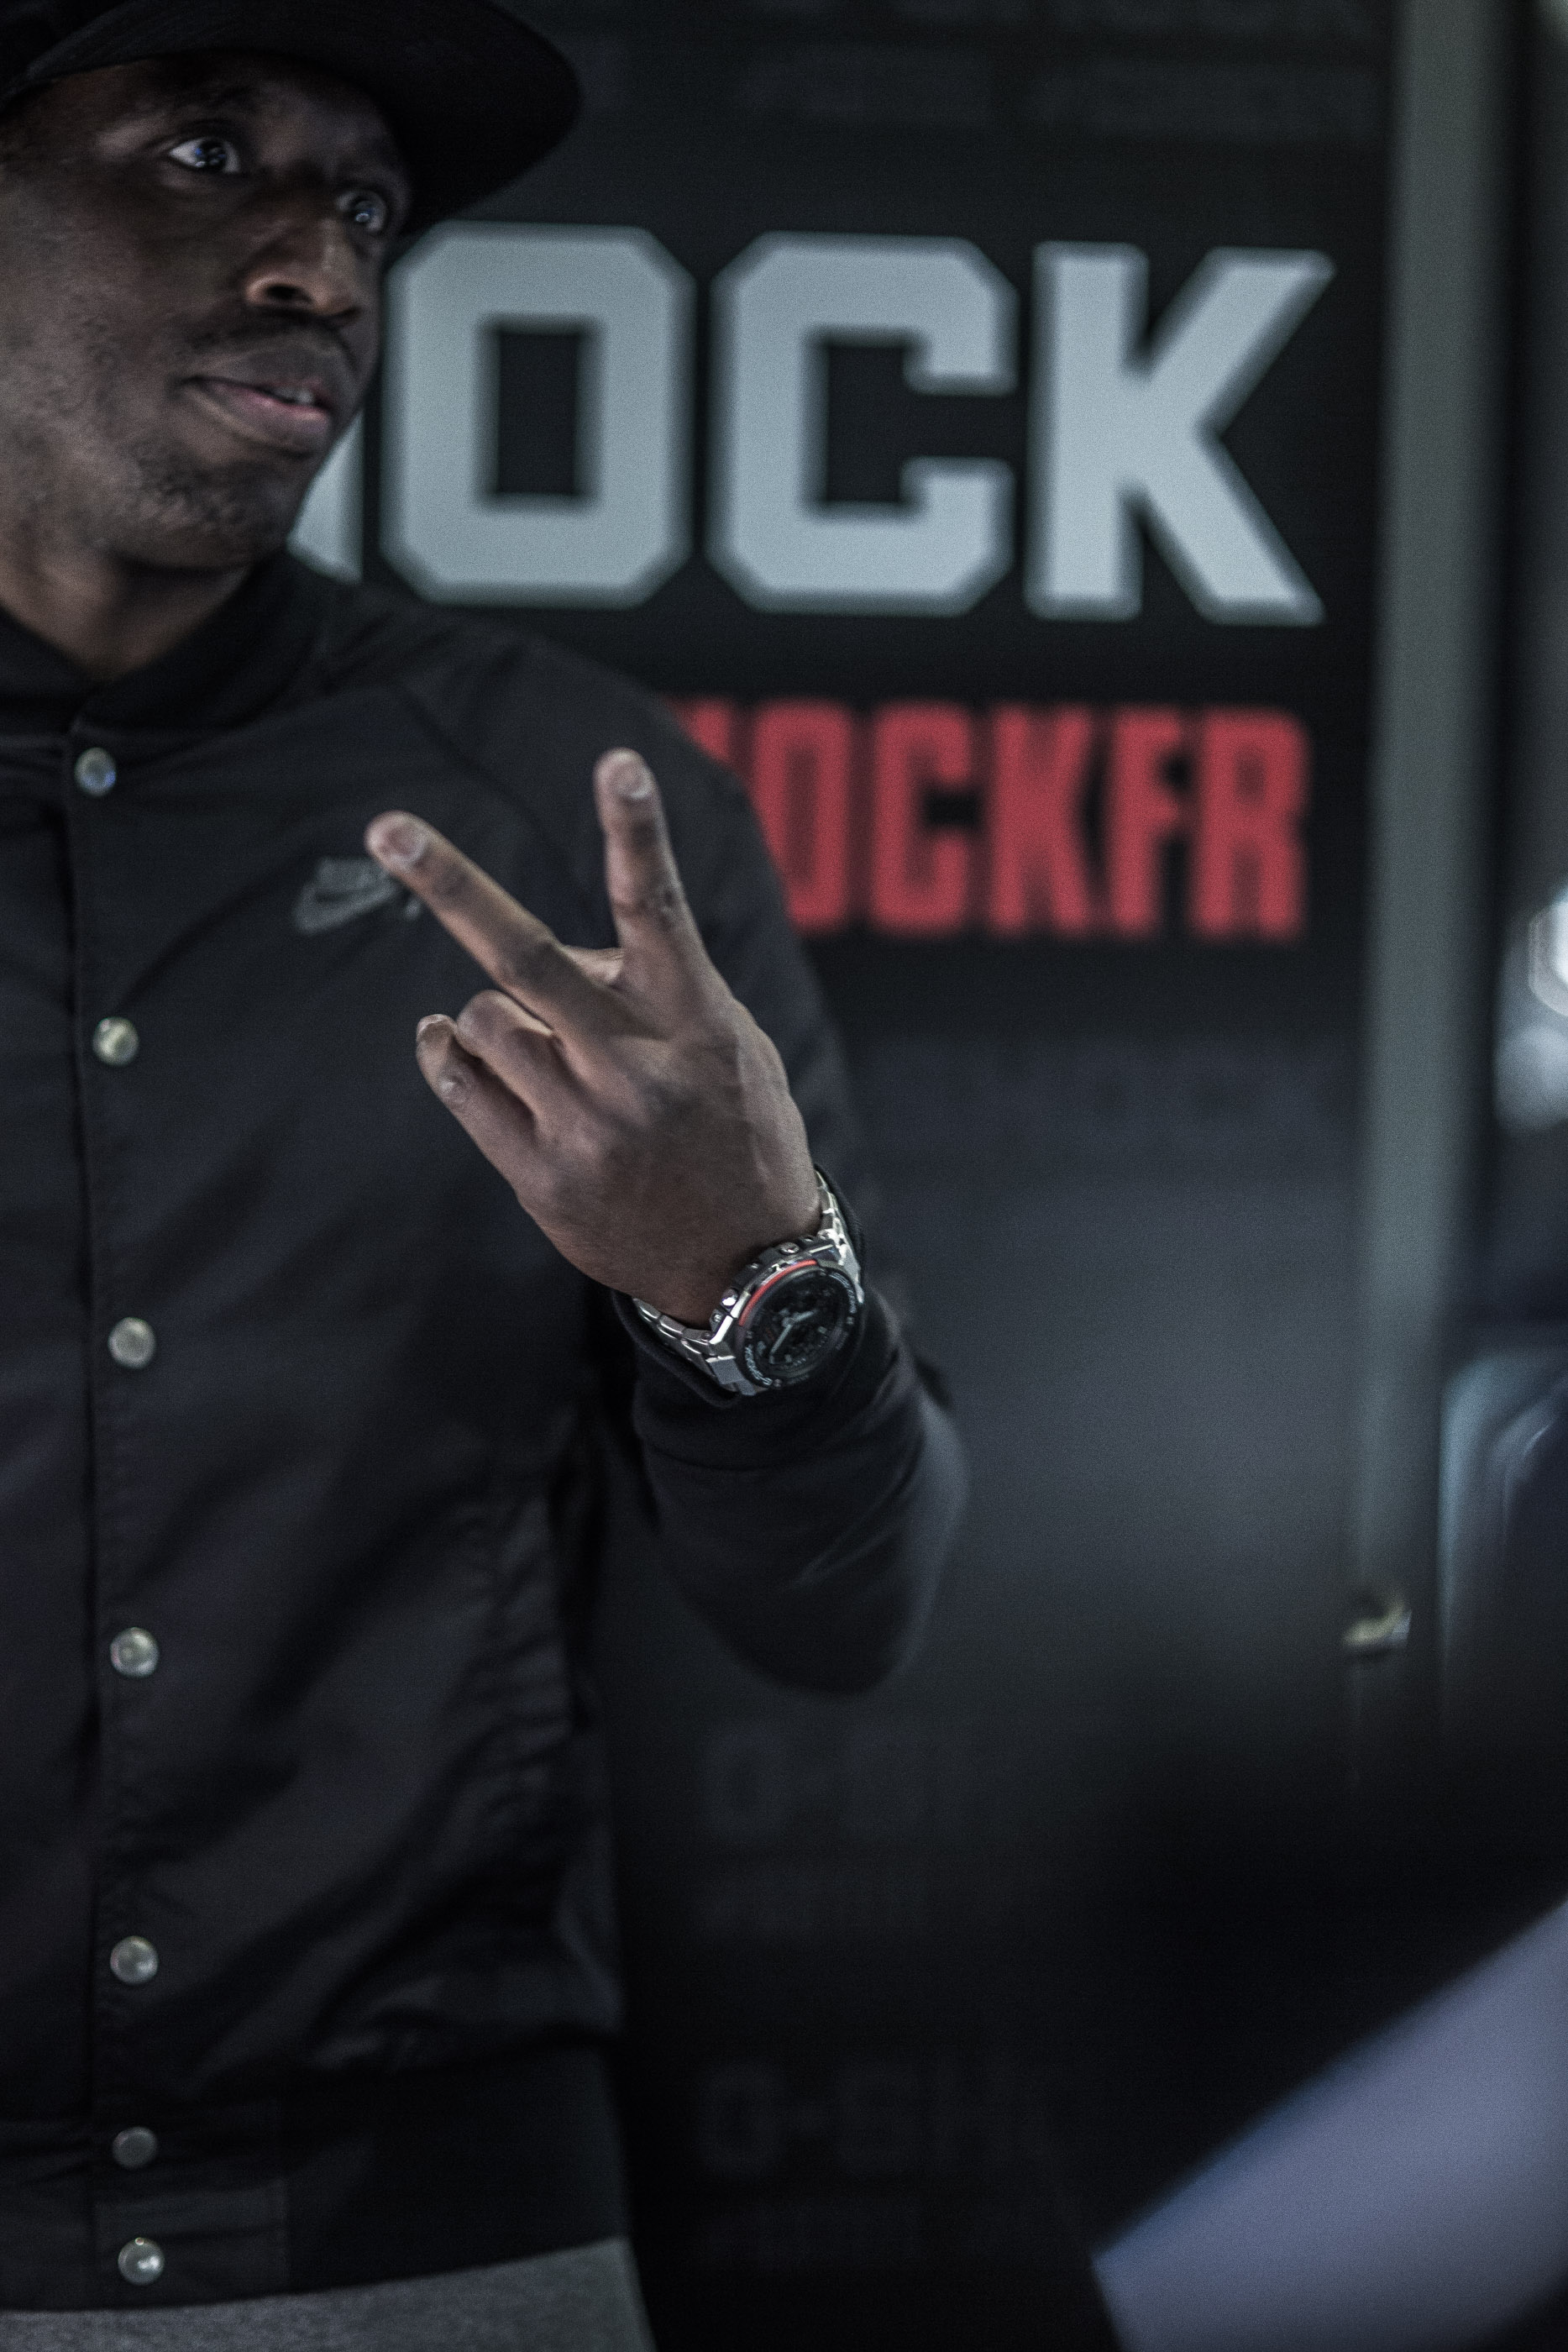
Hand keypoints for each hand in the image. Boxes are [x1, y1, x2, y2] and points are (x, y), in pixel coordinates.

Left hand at [365, 749, 820, 1324]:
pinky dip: (451, 1054)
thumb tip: (543, 958)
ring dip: (497, 1015)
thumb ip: (647, 987)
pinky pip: (459, 1082)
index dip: (637, 833)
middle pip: (526, 955)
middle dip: (450, 884)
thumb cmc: (733, 1126)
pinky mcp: (543, 1176)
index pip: (660, 909)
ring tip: (547, 1051)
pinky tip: (462, 1052)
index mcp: (696, 1020)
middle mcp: (638, 1066)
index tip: (619, 761)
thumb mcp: (727, 1043)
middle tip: (386, 829)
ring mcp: (586, 1125)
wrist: (746, 1266)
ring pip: (483, 1017)